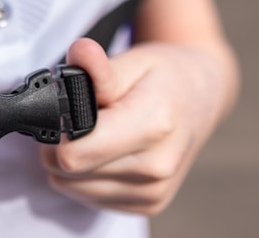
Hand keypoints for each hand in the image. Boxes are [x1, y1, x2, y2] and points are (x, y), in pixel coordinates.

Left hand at [41, 37, 233, 214]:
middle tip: (78, 116)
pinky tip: (106, 150)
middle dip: (59, 142)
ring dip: (71, 160)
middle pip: (66, 171)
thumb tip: (79, 53)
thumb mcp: (134, 60)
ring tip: (96, 131)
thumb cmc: (163, 76)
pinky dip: (85, 175)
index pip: (74, 153)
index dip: (57, 130)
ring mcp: (153, 192)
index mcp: (152, 125)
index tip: (63, 110)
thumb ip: (99, 66)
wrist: (201, 99)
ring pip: (70, 186)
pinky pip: (87, 196)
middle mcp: (155, 167)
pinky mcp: (148, 205)